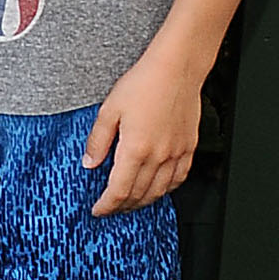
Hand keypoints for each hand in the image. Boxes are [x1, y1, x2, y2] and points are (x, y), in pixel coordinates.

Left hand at [86, 54, 201, 214]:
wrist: (176, 70)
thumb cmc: (144, 83)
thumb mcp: (109, 109)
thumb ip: (98, 140)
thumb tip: (89, 163)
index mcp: (136, 149)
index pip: (119, 190)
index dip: (107, 205)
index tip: (98, 210)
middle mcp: (159, 156)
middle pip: (139, 194)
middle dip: (122, 206)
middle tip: (110, 208)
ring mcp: (177, 154)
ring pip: (160, 191)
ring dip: (143, 201)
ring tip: (130, 203)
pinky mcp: (189, 148)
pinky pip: (179, 179)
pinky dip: (166, 190)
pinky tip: (158, 188)